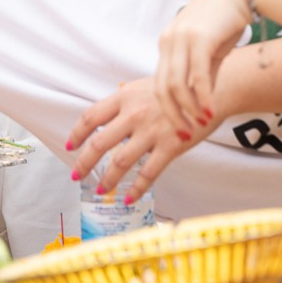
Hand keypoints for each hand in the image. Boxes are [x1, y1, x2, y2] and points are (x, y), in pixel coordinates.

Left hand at [66, 77, 203, 197]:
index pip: (91, 117)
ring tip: (100, 190)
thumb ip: (128, 97)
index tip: (70, 145)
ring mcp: (152, 131)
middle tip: (76, 175)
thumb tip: (112, 105)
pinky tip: (128, 198)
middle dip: (84, 163)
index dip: (77, 133)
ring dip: (107, 180)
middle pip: (99, 143)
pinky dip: (135, 189)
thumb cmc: (179, 86)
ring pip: (120, 162)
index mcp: (126, 97)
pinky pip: (148, 173)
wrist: (210, 89)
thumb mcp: (147, 84)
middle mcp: (134, 114)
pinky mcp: (170, 147)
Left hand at [153, 0, 251, 129]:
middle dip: (173, 116)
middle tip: (185, 135)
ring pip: (176, 85)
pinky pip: (197, 75)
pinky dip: (202, 96)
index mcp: (168, 43)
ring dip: (188, 110)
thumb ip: (202, 74)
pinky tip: (210, 110)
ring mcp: (182, 38)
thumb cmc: (226, 20)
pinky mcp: (200, 37)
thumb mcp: (209, 49)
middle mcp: (170, 40)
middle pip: (162, 88)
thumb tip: (200, 104)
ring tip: (200, 124)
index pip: (159, 83)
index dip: (168, 110)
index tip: (180, 130)